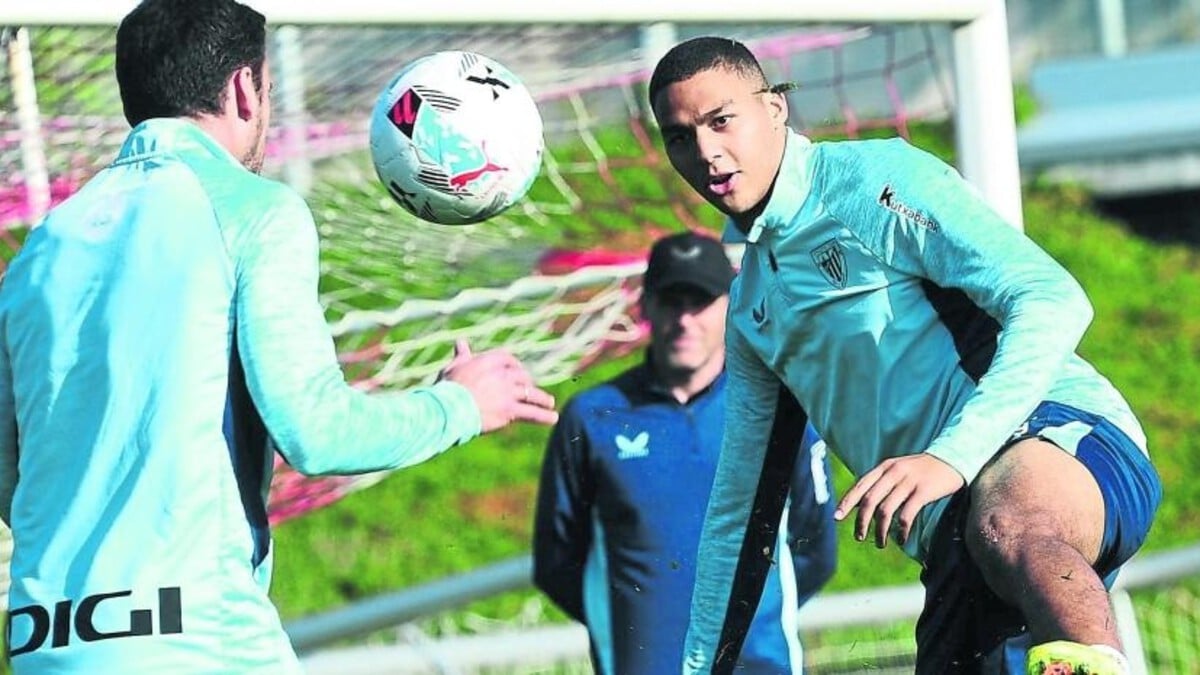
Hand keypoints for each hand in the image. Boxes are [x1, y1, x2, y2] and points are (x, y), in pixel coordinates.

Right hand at [438, 340, 557, 431]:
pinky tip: (553, 418)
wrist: (448, 408)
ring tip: (550, 403)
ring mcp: (508, 392)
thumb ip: (462, 355)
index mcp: (489, 360)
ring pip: (531, 394)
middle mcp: (503, 374)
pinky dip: (543, 416)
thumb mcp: (455, 367)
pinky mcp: (510, 410)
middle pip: (522, 376)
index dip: (514, 365)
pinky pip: (531, 413)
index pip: (508, 359)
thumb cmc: (448, 387)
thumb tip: (460, 341)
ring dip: (542, 399)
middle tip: (532, 390)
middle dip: (528, 382)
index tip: (517, 370)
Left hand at [834, 453, 963, 547]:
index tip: (837, 518)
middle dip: (861, 522)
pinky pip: (906, 514)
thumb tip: (858, 504)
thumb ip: (880, 483)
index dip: (847, 502)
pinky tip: (901, 539)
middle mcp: (894, 472)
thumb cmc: (922, 470)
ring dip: (880, 530)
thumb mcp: (898, 470)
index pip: (860, 486)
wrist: (953, 459)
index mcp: (885, 467)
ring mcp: (909, 481)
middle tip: (859, 537)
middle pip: (869, 500)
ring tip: (880, 543)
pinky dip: (901, 530)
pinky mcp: (924, 491)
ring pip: (886, 510)